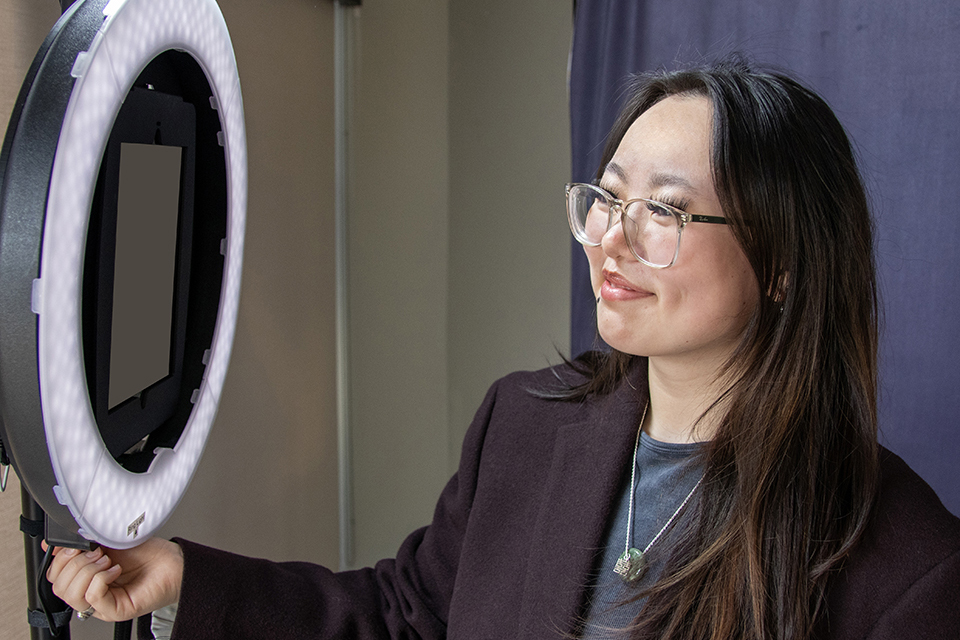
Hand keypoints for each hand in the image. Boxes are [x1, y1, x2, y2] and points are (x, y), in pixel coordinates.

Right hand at [46, 538, 183, 621]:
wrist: (173, 563)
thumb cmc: (147, 553)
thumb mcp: (108, 542)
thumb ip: (82, 542)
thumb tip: (52, 543)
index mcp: (86, 578)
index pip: (55, 578)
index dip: (59, 559)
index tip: (74, 545)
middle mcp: (91, 593)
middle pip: (59, 588)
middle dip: (74, 564)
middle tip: (96, 552)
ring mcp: (102, 604)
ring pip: (72, 596)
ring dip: (87, 571)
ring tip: (106, 561)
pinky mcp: (116, 611)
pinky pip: (93, 599)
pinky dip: (101, 579)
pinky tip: (115, 570)